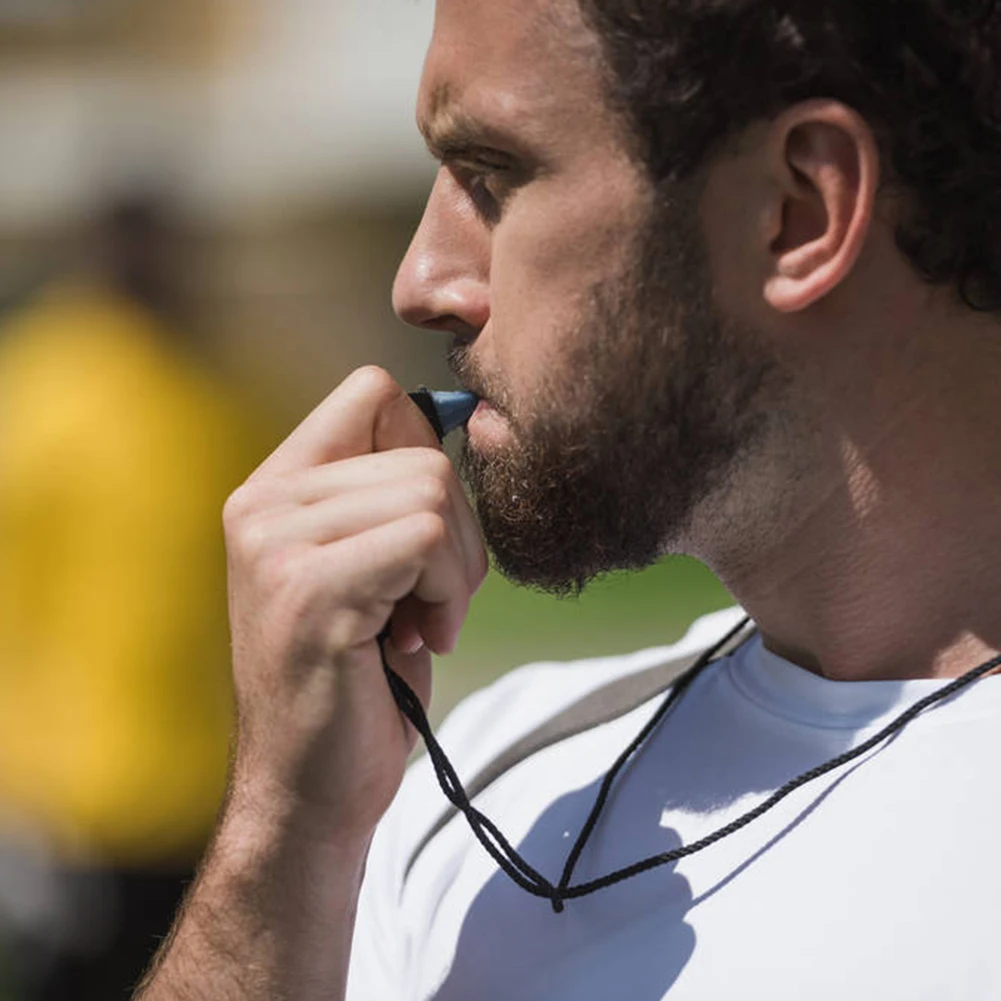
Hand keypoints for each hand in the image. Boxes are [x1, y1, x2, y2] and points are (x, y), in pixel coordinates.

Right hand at [222, 367, 487, 844]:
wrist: (311, 788)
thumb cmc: (358, 677)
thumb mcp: (373, 565)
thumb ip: (394, 493)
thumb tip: (462, 421)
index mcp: (275, 487)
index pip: (374, 392)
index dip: (426, 449)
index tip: (425, 532)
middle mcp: (263, 503)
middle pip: (422, 451)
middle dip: (459, 532)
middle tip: (430, 600)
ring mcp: (277, 545)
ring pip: (432, 490)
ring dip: (457, 569)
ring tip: (421, 624)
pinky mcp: (309, 591)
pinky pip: (425, 539)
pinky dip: (449, 594)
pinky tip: (420, 642)